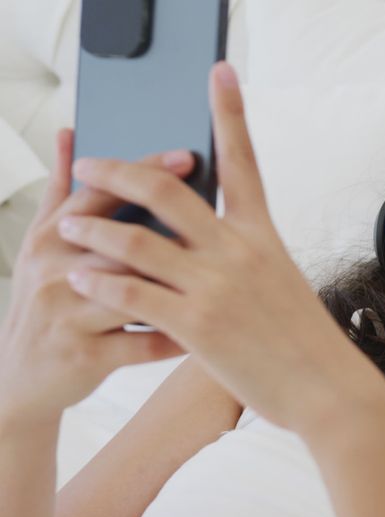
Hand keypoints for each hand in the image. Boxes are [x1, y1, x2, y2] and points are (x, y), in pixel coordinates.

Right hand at [0, 129, 193, 426]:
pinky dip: (178, 336)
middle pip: (121, 238)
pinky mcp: (84, 356)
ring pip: (134, 290)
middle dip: (173, 224)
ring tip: (227, 271)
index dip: (144, 171)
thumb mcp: (43, 246)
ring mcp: (67, 315)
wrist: (19, 379)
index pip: (99, 193)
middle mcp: (53, 270)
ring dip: (182, 282)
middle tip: (221, 209)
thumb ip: (63, 192)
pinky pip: (142, 343)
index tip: (189, 154)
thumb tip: (71, 132)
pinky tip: (212, 329)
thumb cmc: (48, 303)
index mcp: (49, 237)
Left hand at [56, 62, 378, 430]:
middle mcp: (238, 250)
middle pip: (166, 189)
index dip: (229, 110)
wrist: (328, 389)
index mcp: (263, 233)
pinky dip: (99, 282)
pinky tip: (80, 277)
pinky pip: (132, 294)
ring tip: (67, 226)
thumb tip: (203, 237)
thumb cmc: (305, 339)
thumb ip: (242, 252)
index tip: (218, 71)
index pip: (243, 159)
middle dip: (117, 172)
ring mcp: (216, 287)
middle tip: (89, 165)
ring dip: (92, 229)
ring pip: (135, 242)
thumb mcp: (281, 280)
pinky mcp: (196, 326)